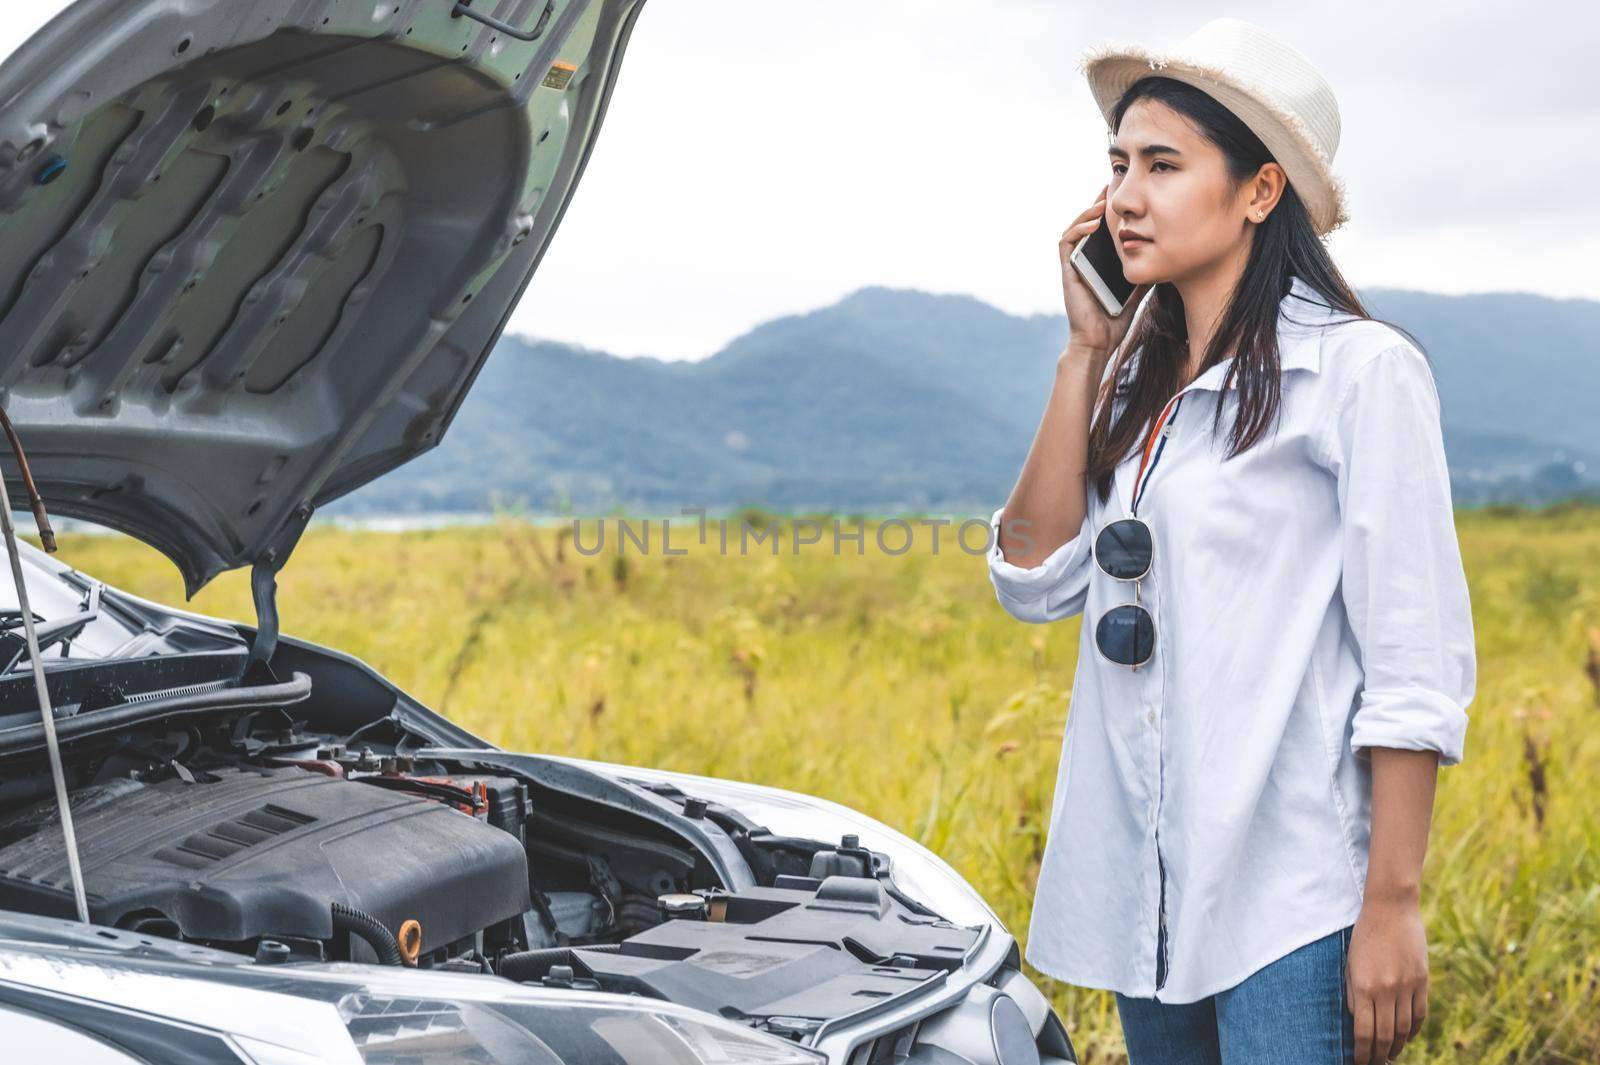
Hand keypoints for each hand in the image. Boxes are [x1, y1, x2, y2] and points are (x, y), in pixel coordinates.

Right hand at [1057, 185, 1151, 359]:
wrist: (1099, 340)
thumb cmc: (1115, 318)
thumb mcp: (1138, 287)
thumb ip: (1144, 269)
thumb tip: (1164, 252)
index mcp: (1099, 260)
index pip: (1102, 228)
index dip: (1110, 209)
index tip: (1124, 194)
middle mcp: (1085, 259)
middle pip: (1088, 222)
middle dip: (1098, 202)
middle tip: (1112, 184)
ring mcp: (1075, 264)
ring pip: (1076, 228)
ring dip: (1087, 212)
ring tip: (1103, 201)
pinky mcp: (1067, 270)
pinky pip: (1067, 243)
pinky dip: (1078, 230)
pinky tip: (1094, 223)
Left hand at [1347, 896, 1428, 1063]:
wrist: (1391, 909)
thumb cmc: (1364, 935)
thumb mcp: (1350, 963)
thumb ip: (1352, 993)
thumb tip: (1357, 1021)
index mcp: (1364, 986)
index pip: (1364, 1031)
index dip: (1362, 1052)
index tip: (1359, 1062)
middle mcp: (1387, 990)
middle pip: (1385, 1035)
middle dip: (1378, 1054)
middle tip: (1374, 1063)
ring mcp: (1408, 986)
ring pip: (1404, 1028)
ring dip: (1396, 1046)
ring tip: (1389, 1054)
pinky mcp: (1423, 981)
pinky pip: (1420, 1014)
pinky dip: (1413, 1031)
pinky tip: (1405, 1037)